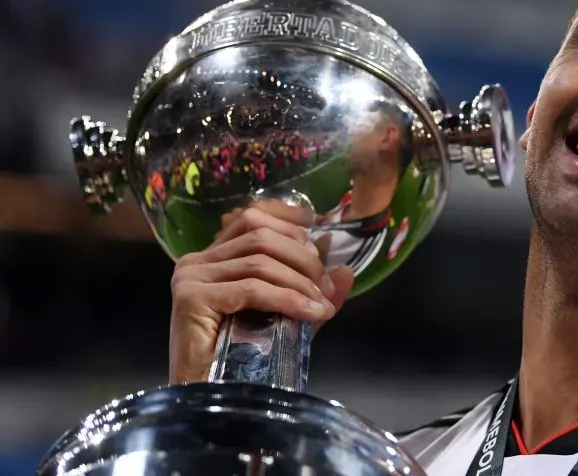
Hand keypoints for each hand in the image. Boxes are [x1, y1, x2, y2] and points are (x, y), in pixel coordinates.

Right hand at [168, 202, 353, 383]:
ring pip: (260, 261)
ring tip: (321, 305)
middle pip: (261, 236)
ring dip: (300, 282)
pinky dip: (287, 298)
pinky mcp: (193, 297)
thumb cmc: (242, 361)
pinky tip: (309, 313)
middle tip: (326, 289)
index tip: (322, 250)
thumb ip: (311, 292)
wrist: (210, 400)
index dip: (291, 228)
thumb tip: (345, 269)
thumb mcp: (285, 317)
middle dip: (304, 260)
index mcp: (213, 257)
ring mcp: (191, 276)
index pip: (254, 219)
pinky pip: (252, 288)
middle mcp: (196, 260)